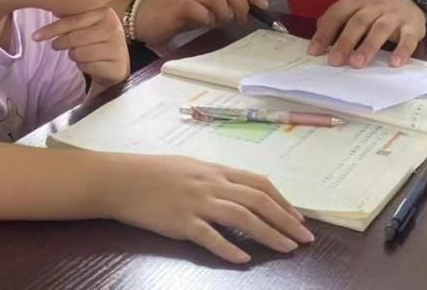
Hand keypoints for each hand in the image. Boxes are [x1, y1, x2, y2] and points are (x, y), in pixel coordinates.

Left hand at [33, 8, 129, 87]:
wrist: (116, 65)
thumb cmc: (97, 41)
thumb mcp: (88, 25)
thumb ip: (73, 16)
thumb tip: (54, 8)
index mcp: (105, 13)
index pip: (75, 19)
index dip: (54, 28)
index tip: (36, 36)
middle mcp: (113, 28)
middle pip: (75, 37)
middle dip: (60, 43)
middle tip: (55, 45)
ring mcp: (116, 47)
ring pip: (79, 53)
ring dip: (74, 55)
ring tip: (79, 53)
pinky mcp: (115, 65)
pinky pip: (87, 66)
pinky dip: (83, 66)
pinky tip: (90, 63)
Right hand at [112, 154, 313, 262]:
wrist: (121, 179)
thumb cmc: (155, 172)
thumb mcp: (191, 167)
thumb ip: (217, 178)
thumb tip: (243, 189)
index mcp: (216, 170)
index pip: (259, 183)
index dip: (283, 201)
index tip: (298, 219)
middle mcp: (212, 184)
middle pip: (258, 200)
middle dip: (286, 220)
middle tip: (305, 239)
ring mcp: (197, 202)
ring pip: (242, 217)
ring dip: (269, 234)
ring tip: (287, 249)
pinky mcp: (181, 222)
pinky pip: (210, 236)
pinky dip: (229, 248)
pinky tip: (244, 259)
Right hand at [132, 0, 267, 46]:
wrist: (145, 18)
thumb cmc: (178, 13)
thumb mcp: (204, 3)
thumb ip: (223, 0)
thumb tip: (249, 8)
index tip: (262, 5)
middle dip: (241, 3)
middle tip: (241, 20)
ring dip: (226, 11)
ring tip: (223, 22)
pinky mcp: (177, 6)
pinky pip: (198, 9)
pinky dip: (207, 18)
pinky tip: (206, 23)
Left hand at [307, 0, 426, 67]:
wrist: (411, 3)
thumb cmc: (376, 12)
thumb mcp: (356, 11)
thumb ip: (338, 22)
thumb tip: (318, 42)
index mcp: (357, 1)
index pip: (337, 14)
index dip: (325, 33)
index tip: (314, 52)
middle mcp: (375, 6)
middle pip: (358, 22)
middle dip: (345, 42)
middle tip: (335, 61)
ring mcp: (394, 16)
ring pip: (380, 29)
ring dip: (368, 47)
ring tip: (357, 64)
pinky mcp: (412, 27)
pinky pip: (408, 39)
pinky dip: (402, 51)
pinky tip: (394, 63)